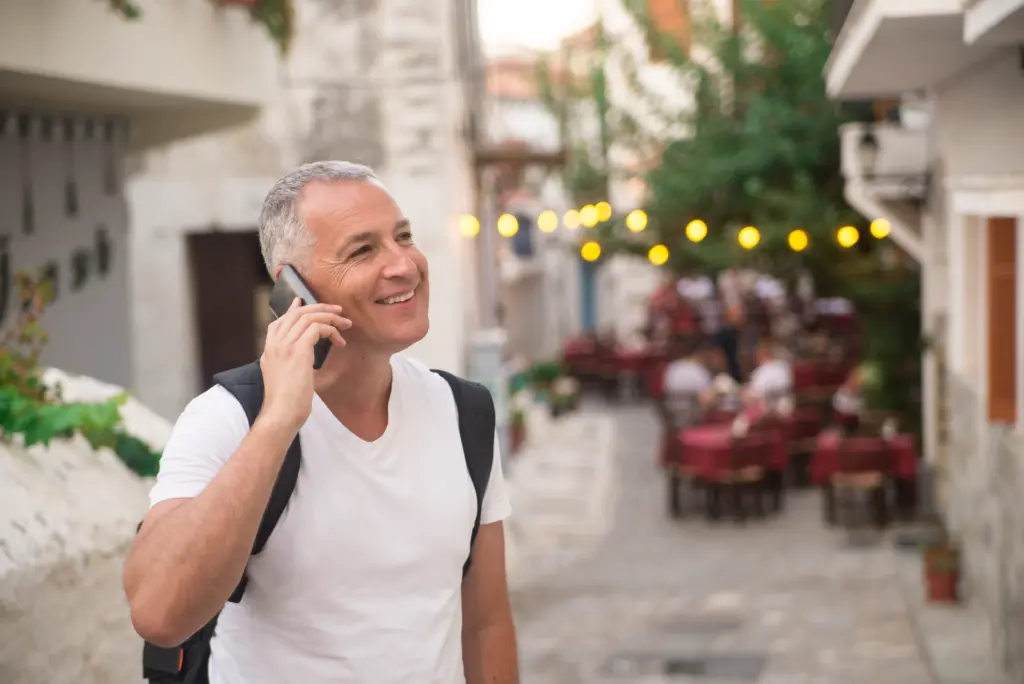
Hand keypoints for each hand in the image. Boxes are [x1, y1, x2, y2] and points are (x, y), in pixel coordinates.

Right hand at [259, 298, 349, 429]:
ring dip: (330, 317)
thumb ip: (291, 364)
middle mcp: (274, 344)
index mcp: (269, 350)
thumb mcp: (285, 379)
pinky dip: (331, 330)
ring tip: (345, 324)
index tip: (303, 302)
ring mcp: (284, 345)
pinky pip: (317, 328)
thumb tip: (304, 360)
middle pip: (296, 314)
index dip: (293, 309)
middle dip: (319, 308)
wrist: (281, 414)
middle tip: (337, 310)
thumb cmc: (286, 404)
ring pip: (308, 317)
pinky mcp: (298, 350)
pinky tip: (339, 341)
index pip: (279, 321)